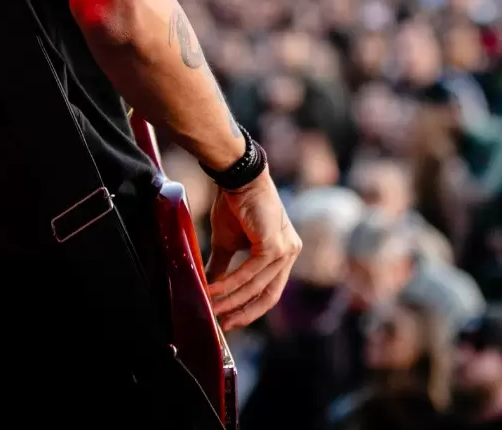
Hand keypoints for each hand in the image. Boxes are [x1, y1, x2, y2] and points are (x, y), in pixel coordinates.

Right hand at [204, 171, 301, 330]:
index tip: (229, 322)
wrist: (237, 177)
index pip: (270, 291)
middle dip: (244, 313)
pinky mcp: (274, 245)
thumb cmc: (234, 205)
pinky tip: (213, 290)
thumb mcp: (228, 244)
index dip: (249, 309)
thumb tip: (210, 292)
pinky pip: (250, 273)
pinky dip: (230, 284)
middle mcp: (291, 252)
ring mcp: (286, 249)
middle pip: (269, 295)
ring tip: (211, 308)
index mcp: (284, 253)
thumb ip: (224, 268)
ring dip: (231, 300)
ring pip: (257, 286)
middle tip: (222, 325)